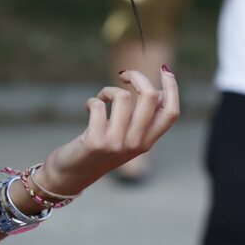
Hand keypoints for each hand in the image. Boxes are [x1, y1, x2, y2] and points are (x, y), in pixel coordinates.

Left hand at [38, 67, 179, 195]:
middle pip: (150, 97)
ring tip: (101, 98)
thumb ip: (141, 120)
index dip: (172, 88)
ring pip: (123, 96)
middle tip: (124, 74)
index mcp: (147, 142)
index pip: (170, 112)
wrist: (72, 174)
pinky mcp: (96, 141)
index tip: (165, 70)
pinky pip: (99, 104)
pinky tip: (88, 107)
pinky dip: (92, 100)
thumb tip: (158, 92)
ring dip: (108, 90)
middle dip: (137, 76)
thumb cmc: (100, 149)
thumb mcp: (126, 137)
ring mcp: (117, 143)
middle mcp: (136, 144)